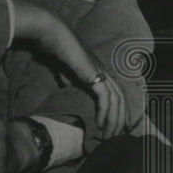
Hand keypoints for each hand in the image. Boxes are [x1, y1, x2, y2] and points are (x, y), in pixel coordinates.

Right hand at [13, 0, 125, 135]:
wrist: (52, 34)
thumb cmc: (56, 49)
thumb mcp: (64, 70)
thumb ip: (70, 79)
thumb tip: (68, 87)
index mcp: (98, 71)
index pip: (114, 93)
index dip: (115, 110)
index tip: (111, 126)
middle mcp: (103, 71)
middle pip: (120, 99)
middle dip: (119, 120)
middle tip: (114, 137)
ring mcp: (100, 71)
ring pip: (116, 100)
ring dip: (114, 120)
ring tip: (108, 136)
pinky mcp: (94, 74)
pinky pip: (105, 97)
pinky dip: (105, 112)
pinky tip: (101, 124)